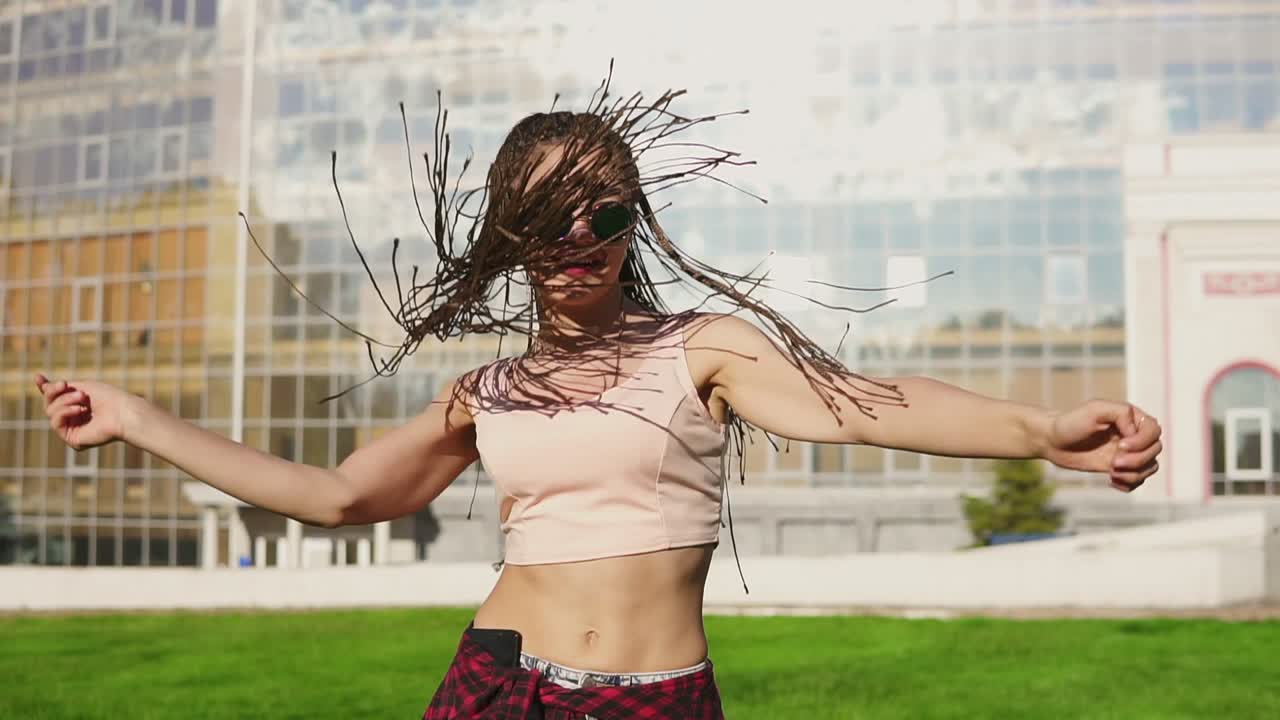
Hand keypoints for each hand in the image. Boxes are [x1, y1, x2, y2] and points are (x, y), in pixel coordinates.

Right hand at [33, 373, 131, 450]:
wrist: (122, 411)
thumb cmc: (108, 397)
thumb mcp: (81, 386)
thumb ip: (60, 388)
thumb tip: (41, 386)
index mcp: (78, 406)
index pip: (56, 398)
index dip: (46, 388)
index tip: (38, 377)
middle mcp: (74, 419)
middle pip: (49, 404)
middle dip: (55, 392)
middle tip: (66, 385)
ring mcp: (73, 430)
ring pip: (50, 412)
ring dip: (63, 401)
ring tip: (82, 398)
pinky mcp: (73, 440)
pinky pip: (56, 423)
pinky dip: (65, 413)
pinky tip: (80, 410)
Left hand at [1042, 400, 1162, 492]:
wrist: (1052, 441)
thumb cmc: (1071, 422)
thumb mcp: (1095, 410)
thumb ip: (1121, 413)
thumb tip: (1135, 431)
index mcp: (1131, 418)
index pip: (1154, 431)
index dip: (1142, 442)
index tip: (1121, 446)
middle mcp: (1133, 435)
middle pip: (1155, 451)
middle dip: (1136, 460)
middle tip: (1112, 463)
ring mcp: (1128, 452)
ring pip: (1150, 467)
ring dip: (1133, 474)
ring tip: (1111, 472)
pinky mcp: (1120, 467)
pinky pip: (1138, 480)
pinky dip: (1129, 484)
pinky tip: (1112, 481)